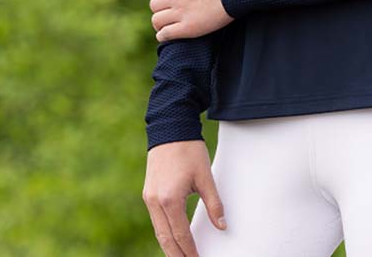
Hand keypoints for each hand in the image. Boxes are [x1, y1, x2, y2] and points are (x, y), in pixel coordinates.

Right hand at [143, 140, 227, 256]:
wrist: (170, 128)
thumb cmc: (189, 150)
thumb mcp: (205, 176)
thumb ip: (214, 203)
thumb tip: (222, 226)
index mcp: (170, 200)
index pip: (180, 235)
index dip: (190, 252)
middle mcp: (156, 202)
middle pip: (166, 239)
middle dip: (177, 255)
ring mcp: (149, 198)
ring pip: (159, 231)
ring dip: (169, 246)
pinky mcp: (149, 192)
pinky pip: (156, 220)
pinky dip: (164, 232)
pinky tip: (173, 238)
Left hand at [150, 0, 234, 41]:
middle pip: (154, 5)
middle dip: (160, 9)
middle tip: (168, 14)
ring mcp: (180, 12)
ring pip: (156, 20)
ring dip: (160, 24)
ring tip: (166, 27)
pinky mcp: (187, 27)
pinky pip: (165, 34)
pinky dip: (163, 36)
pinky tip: (167, 36)